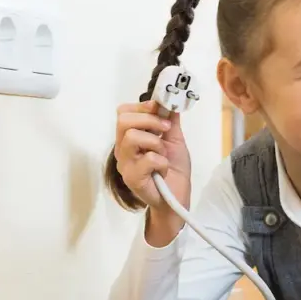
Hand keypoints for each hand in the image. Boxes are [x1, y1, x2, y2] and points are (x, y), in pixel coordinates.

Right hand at [114, 100, 190, 241]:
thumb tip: (171, 102)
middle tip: (165, 129)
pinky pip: (147, 159)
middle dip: (149, 120)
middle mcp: (123, 149)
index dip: (142, 106)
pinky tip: (163, 170)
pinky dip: (161, 161)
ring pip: (131, 137)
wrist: (177, 197)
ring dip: (155, 142)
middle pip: (123, 121)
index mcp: (131, 137)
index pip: (123, 112)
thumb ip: (171, 122)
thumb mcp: (175, 141)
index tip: (160, 108)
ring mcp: (125, 164)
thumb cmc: (173, 170)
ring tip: (163, 153)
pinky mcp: (132, 178)